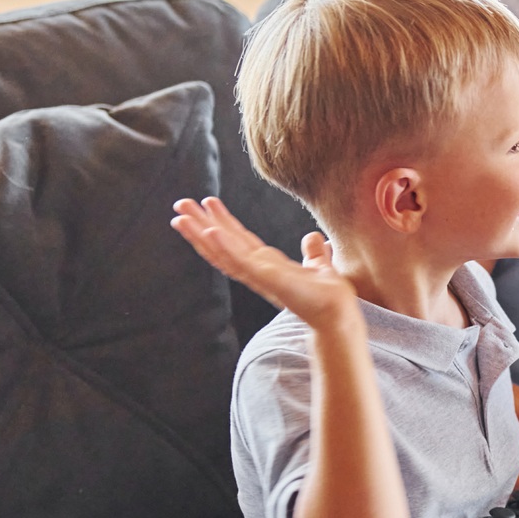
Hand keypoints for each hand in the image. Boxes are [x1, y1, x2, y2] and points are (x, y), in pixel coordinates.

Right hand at [172, 197, 357, 329]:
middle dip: (200, 225)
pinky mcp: (267, 281)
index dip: (222, 222)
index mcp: (266, 265)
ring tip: (181, 217)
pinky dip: (225, 248)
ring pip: (223, 253)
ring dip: (201, 235)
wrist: (338, 315)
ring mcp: (259, 276)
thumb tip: (314, 237)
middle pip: (223, 244)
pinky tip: (210, 233)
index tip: (207, 202)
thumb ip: (314, 253)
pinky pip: (241, 263)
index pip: (238, 240)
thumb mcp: (320, 267)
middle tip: (180, 205)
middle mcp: (257, 271)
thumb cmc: (327, 296)